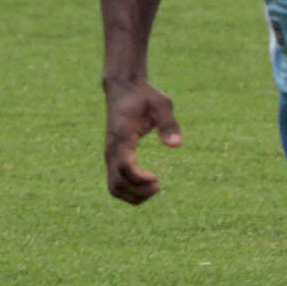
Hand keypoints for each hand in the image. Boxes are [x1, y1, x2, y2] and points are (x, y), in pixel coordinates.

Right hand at [103, 77, 181, 203]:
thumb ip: (169, 123)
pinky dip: (129, 192)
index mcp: (122, 137)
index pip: (124, 168)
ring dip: (133, 196)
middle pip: (117, 184)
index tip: (157, 178)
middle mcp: (111, 149)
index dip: (140, 179)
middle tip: (159, 186)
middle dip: (138, 193)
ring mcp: (110, 155)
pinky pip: (115, 183)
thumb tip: (176, 146)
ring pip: (114, 188)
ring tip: (154, 188)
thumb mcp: (162, 103)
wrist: (122, 89)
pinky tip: (147, 184)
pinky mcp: (112, 158)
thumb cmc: (144, 96)